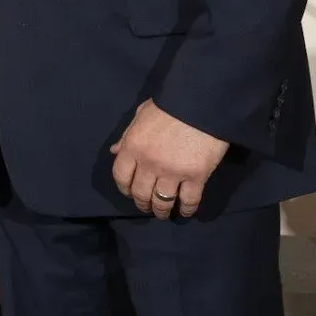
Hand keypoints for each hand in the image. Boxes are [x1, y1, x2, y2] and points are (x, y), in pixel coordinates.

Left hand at [110, 99, 228, 218]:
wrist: (201, 102)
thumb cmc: (170, 104)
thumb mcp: (141, 114)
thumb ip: (127, 135)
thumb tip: (115, 151)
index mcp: (133, 146)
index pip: (121, 176)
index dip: (124, 188)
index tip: (130, 192)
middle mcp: (149, 163)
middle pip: (141, 193)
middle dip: (142, 203)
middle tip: (147, 206)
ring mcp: (172, 172)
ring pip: (162, 201)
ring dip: (161, 210)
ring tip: (164, 213)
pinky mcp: (196, 177)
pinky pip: (188, 200)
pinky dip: (186, 210)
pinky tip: (185, 212)